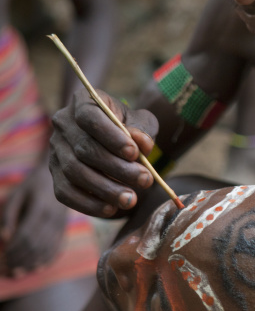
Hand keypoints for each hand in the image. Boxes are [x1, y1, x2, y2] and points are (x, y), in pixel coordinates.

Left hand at [0, 161, 67, 274]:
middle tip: (7, 268)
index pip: (26, 235)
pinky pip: (58, 249)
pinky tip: (37, 268)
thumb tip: (5, 239)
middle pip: (36, 246)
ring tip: (18, 272)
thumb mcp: (16, 195)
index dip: (14, 249)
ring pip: (47, 250)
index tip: (2, 256)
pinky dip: (47, 261)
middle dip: (20, 259)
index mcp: (40, 208)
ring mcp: (61, 225)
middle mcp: (53, 219)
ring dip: (31, 263)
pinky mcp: (65, 230)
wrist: (61, 178)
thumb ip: (8, 216)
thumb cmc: (32, 186)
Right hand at [49, 88, 158, 217]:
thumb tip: (141, 143)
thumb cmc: (130, 128)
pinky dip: (88, 203)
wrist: (115, 142)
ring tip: (131, 199)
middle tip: (145, 180)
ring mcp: (55, 149)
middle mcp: (63, 123)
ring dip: (105, 189)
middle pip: (84, 148)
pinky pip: (65, 192)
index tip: (134, 153)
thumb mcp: (142, 123)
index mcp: (83, 101)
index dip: (111, 136)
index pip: (90, 116)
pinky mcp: (54, 174)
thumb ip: (143, 129)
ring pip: (75, 172)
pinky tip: (111, 209)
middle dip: (117, 168)